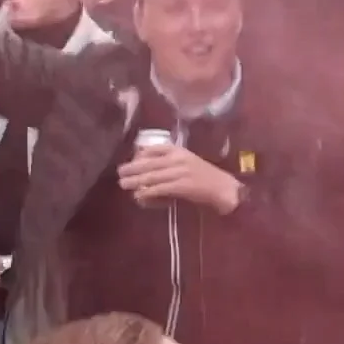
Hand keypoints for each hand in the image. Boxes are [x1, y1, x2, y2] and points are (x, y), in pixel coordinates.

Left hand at [117, 143, 243, 213]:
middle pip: (149, 163)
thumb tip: (148, 168)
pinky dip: (148, 192)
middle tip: (120, 173)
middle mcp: (179, 159)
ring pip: (152, 176)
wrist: (224, 188)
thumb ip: (170, 163)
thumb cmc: (206, 177)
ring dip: (136, 181)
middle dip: (133, 168)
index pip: (155, 149)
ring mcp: (180, 172)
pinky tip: (140, 195)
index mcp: (180, 151)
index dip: (140, 155)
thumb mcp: (188, 162)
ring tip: (124, 184)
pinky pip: (160, 189)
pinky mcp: (182, 186)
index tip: (131, 159)